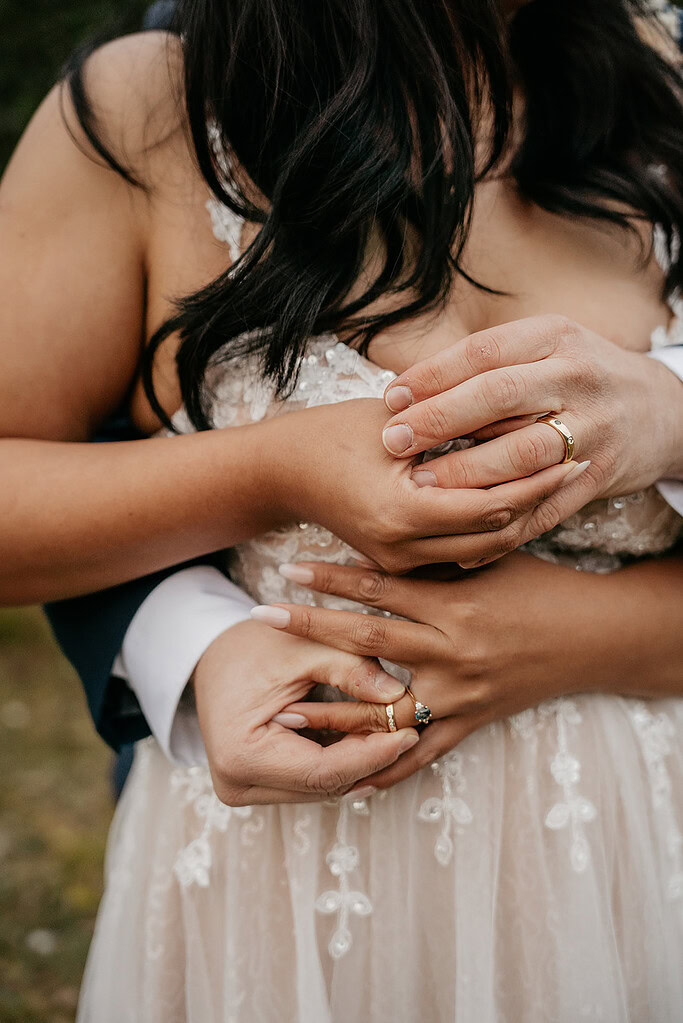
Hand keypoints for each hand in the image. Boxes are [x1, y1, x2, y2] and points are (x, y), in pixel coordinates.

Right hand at [192, 619, 417, 804]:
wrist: (212, 654)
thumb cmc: (253, 645)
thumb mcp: (304, 648)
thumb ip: (351, 669)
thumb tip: (400, 697)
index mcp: (241, 755)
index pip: (323, 771)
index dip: (372, 754)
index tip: (411, 732)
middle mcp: (237, 784)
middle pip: (325, 785)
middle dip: (370, 758)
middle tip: (412, 727)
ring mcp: (243, 790)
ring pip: (322, 787)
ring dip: (359, 761)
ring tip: (394, 729)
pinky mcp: (254, 786)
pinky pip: (311, 781)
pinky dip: (341, 760)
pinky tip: (368, 736)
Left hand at [252, 555, 614, 790]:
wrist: (593, 637)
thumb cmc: (540, 587)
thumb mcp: (490, 562)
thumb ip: (437, 560)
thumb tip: (381, 539)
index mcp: (455, 604)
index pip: (380, 588)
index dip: (332, 578)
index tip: (288, 568)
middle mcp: (451, 651)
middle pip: (366, 642)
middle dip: (308, 629)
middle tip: (258, 618)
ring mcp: (459, 695)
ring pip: (383, 712)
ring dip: (330, 715)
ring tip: (282, 717)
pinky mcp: (470, 723)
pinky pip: (422, 755)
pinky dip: (385, 771)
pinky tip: (346, 782)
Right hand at [269, 396, 580, 573]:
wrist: (281, 473)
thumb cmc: (332, 433)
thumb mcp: (396, 421)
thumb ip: (455, 427)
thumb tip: (523, 417)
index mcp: (401, 514)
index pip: (492, 504)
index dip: (537, 481)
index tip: (572, 454)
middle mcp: (402, 549)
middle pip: (495, 534)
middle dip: (539, 501)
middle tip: (578, 467)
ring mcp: (400, 563)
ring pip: (483, 550)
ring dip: (520, 518)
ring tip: (556, 483)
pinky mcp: (399, 563)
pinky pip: (460, 553)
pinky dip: (491, 530)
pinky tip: (518, 501)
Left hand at [379, 315, 682, 565]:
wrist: (660, 409)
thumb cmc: (575, 376)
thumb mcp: (542, 348)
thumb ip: (486, 364)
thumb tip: (405, 387)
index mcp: (554, 337)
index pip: (484, 352)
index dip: (433, 375)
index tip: (391, 398)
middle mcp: (577, 377)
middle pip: (500, 396)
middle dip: (441, 419)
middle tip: (395, 441)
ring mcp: (593, 428)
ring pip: (524, 453)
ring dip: (468, 472)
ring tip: (422, 486)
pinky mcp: (599, 475)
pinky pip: (548, 504)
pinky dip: (505, 525)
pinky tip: (465, 539)